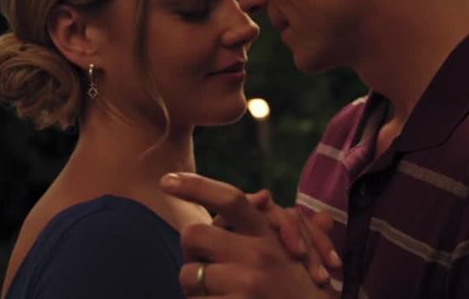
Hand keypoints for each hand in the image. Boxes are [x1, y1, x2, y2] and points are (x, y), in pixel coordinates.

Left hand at [161, 172, 336, 298]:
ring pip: (188, 274)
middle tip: (205, 267)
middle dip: (192, 252)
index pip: (230, 198)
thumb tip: (262, 195)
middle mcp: (258, 254)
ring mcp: (246, 284)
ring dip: (194, 288)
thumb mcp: (295, 252)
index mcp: (269, 234)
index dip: (196, 186)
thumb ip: (275, 222)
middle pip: (193, 233)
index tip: (166, 180)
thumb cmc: (302, 290)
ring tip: (218, 295)